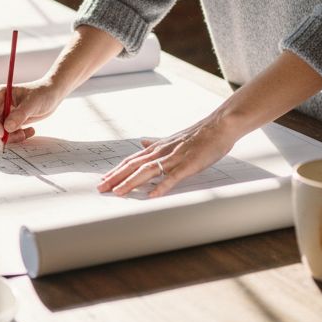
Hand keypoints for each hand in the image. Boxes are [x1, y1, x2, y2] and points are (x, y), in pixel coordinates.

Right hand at [0, 79, 65, 145]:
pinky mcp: (11, 121)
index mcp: (0, 94)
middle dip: (2, 134)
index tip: (4, 133)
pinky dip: (17, 137)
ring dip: (10, 137)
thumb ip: (20, 115)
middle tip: (20, 137)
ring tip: (26, 134)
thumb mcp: (33, 103)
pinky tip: (30, 131)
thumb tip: (6, 128)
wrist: (52, 95)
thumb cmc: (43, 93)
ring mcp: (4, 113)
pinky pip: (8, 134)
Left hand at [96, 115, 238, 197]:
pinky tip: (152, 195)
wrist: (219, 125)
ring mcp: (175, 157)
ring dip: (131, 182)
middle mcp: (162, 151)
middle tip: (101, 189)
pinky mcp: (188, 164)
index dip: (116, 171)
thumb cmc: (199, 134)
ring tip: (118, 193)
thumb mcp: (173, 138)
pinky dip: (161, 186)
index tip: (103, 180)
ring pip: (148, 170)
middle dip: (116, 178)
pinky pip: (172, 177)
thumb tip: (142, 143)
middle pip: (134, 165)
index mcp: (158, 147)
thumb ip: (156, 143)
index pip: (132, 160)